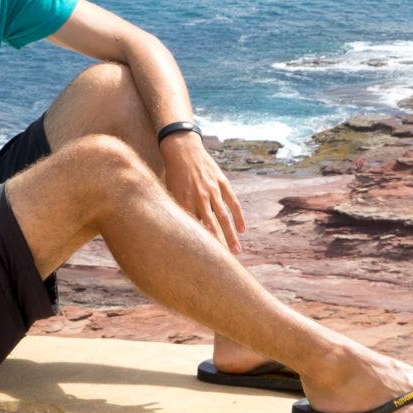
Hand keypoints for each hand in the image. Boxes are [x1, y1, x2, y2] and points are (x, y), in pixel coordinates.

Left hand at [162, 133, 243, 251]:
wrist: (182, 149)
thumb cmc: (172, 174)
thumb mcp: (170, 193)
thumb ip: (176, 211)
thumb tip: (177, 231)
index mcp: (184, 202)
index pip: (193, 229)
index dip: (199, 245)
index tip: (203, 261)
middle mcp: (199, 198)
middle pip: (211, 227)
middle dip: (218, 246)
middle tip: (223, 264)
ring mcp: (212, 190)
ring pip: (224, 217)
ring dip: (231, 236)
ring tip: (237, 252)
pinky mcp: (222, 183)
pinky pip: (233, 202)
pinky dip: (239, 216)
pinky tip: (243, 229)